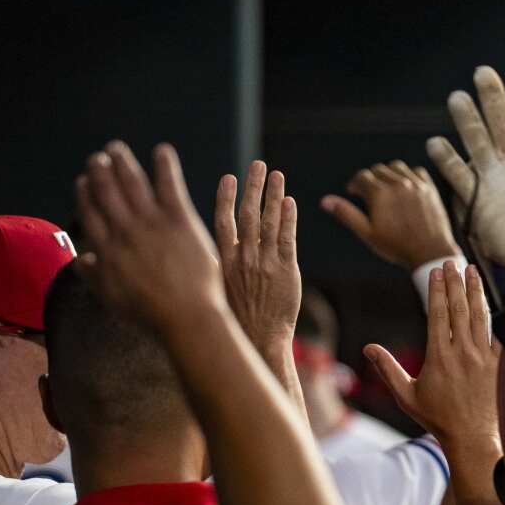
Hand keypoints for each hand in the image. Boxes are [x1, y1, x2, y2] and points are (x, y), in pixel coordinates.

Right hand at [74, 141, 224, 329]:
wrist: (188, 317)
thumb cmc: (151, 313)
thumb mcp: (112, 298)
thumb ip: (93, 276)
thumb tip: (79, 260)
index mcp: (106, 249)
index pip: (89, 213)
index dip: (85, 194)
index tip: (82, 181)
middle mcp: (124, 231)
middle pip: (106, 191)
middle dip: (99, 171)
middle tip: (98, 157)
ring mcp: (151, 224)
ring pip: (132, 183)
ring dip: (123, 162)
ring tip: (117, 148)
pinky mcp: (179, 221)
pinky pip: (169, 186)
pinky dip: (164, 166)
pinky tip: (162, 150)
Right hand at [213, 161, 300, 347]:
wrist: (259, 339)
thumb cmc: (237, 317)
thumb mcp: (218, 288)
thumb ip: (218, 263)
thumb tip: (214, 243)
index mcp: (223, 260)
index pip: (222, 221)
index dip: (225, 197)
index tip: (229, 177)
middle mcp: (244, 258)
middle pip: (248, 214)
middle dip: (253, 187)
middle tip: (258, 165)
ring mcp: (266, 263)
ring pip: (270, 222)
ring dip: (273, 195)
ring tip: (277, 175)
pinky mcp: (287, 270)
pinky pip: (288, 239)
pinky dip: (289, 219)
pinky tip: (290, 202)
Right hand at [322, 160, 461, 268]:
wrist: (429, 252)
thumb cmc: (397, 246)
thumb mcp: (367, 233)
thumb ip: (346, 213)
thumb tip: (326, 201)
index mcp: (380, 194)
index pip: (361, 177)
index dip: (355, 184)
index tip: (354, 191)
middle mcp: (398, 184)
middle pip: (378, 170)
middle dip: (370, 179)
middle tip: (369, 192)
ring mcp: (415, 184)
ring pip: (396, 166)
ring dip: (388, 173)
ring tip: (386, 187)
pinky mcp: (429, 188)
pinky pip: (416, 171)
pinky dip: (408, 174)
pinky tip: (405, 186)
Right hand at [364, 262, 497, 450]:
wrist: (471, 437)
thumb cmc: (436, 418)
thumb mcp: (406, 395)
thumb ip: (387, 369)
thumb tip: (369, 348)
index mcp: (440, 357)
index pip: (438, 315)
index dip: (437, 290)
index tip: (435, 271)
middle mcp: (463, 353)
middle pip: (459, 309)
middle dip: (455, 282)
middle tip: (451, 262)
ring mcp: (481, 358)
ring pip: (479, 316)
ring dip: (475, 291)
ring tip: (472, 271)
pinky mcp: (494, 364)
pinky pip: (494, 333)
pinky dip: (490, 314)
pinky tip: (488, 300)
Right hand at [427, 66, 504, 267]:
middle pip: (502, 122)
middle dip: (493, 99)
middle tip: (483, 73)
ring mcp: (494, 176)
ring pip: (478, 142)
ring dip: (467, 122)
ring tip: (457, 99)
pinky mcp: (478, 198)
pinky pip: (460, 176)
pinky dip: (448, 161)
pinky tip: (436, 144)